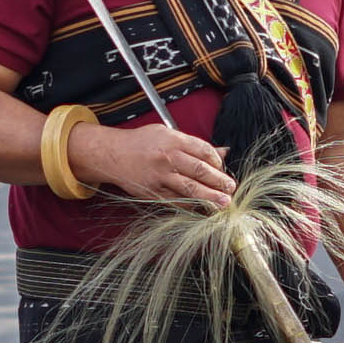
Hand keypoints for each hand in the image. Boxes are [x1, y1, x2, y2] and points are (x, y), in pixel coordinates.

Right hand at [66, 119, 232, 206]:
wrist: (113, 155)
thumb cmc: (141, 143)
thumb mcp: (168, 134)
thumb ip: (195, 144)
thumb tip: (222, 152)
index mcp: (173, 140)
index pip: (204, 151)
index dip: (218, 162)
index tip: (223, 168)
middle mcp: (167, 158)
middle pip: (201, 171)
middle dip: (219, 181)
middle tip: (231, 188)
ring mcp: (160, 177)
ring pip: (190, 189)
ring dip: (210, 197)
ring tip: (223, 202)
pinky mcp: (153, 192)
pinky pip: (176, 201)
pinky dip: (191, 205)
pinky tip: (202, 208)